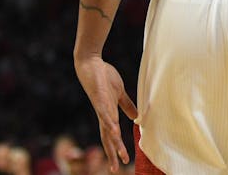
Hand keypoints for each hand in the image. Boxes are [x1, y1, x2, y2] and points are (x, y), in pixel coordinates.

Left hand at [75, 55, 137, 172]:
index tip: (122, 162)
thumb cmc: (104, 77)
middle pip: (108, 138)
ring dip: (113, 142)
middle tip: (115, 169)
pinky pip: (105, 113)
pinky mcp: (100, 98)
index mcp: (108, 114)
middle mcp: (103, 114)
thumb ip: (126, 105)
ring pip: (107, 128)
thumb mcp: (119, 93)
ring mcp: (101, 107)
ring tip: (118, 154)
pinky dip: (109, 122)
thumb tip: (136, 116)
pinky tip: (114, 130)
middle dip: (112, 153)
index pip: (112, 136)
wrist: (91, 64)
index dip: (116, 149)